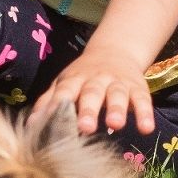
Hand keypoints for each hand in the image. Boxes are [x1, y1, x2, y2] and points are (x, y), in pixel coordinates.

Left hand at [32, 52, 155, 136]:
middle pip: (92, 93)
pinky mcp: (138, 88)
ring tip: (115, 125)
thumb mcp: (64, 83)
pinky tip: (146, 128)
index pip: (65, 91)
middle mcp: (97, 79)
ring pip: (117, 95)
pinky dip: (145, 114)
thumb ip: (48, 101)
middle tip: (85, 127)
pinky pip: (143, 100)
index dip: (59, 104)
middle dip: (89, 109)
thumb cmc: (83, 76)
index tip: (55, 121)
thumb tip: (31, 124)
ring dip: (117, 109)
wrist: (116, 50)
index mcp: (75, 79)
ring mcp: (118, 83)